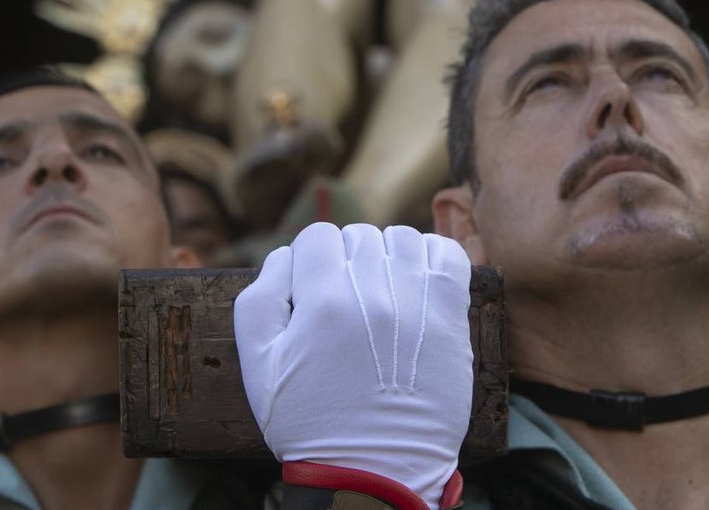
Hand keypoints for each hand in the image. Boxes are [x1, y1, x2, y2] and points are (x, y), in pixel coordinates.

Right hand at [235, 222, 472, 508]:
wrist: (375, 471)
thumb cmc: (309, 422)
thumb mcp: (258, 366)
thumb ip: (259, 300)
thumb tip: (285, 257)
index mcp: (321, 303)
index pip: (317, 237)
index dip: (310, 259)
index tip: (312, 288)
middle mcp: (373, 294)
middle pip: (358, 236)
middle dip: (345, 260)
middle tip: (344, 298)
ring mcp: (417, 304)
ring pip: (402, 239)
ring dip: (387, 255)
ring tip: (380, 288)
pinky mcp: (450, 319)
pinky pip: (448, 255)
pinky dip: (432, 256)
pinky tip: (416, 281)